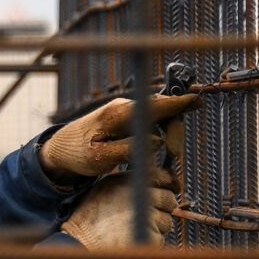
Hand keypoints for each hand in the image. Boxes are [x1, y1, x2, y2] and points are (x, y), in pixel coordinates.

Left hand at [39, 93, 199, 180]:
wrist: (60, 149)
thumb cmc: (78, 153)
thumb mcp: (100, 158)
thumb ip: (129, 149)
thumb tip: (158, 141)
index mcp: (116, 114)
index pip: (152, 105)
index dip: (177, 102)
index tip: (198, 99)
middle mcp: (123, 107)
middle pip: (161, 112)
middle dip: (174, 132)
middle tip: (174, 156)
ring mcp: (126, 111)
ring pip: (159, 118)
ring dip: (168, 136)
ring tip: (170, 159)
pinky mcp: (127, 118)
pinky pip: (152, 122)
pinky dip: (161, 135)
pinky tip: (164, 151)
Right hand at [60, 168, 177, 255]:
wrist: (81, 243)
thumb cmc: (89, 218)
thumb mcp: (105, 188)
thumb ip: (128, 183)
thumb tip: (154, 184)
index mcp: (130, 180)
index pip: (162, 176)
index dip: (169, 184)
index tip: (171, 189)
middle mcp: (142, 195)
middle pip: (169, 199)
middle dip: (163, 208)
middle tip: (146, 216)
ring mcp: (149, 216)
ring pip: (167, 221)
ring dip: (156, 226)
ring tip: (131, 229)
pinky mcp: (151, 236)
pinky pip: (160, 238)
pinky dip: (150, 241)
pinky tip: (131, 240)